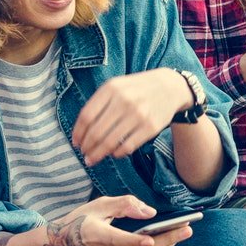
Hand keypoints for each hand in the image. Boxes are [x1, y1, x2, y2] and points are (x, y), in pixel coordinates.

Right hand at [44, 198, 192, 245]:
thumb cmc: (80, 221)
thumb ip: (124, 205)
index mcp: (93, 236)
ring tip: (182, 233)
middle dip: (166, 241)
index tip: (153, 237)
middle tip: (187, 230)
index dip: (135, 242)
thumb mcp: (99, 205)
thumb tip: (150, 213)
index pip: (118, 241)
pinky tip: (166, 243)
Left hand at [71, 69, 187, 166]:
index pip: (87, 116)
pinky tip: (113, 154)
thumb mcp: (116, 86)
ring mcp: (138, 115)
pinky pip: (127, 147)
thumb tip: (81, 131)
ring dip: (97, 154)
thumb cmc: (136, 89)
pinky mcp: (150, 127)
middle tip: (84, 155)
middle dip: (87, 147)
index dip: (78, 133)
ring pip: (110, 142)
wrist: (169, 87)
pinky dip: (116, 154)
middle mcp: (124, 101)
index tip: (75, 143)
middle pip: (96, 132)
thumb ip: (99, 103)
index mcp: (111, 88)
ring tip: (92, 159)